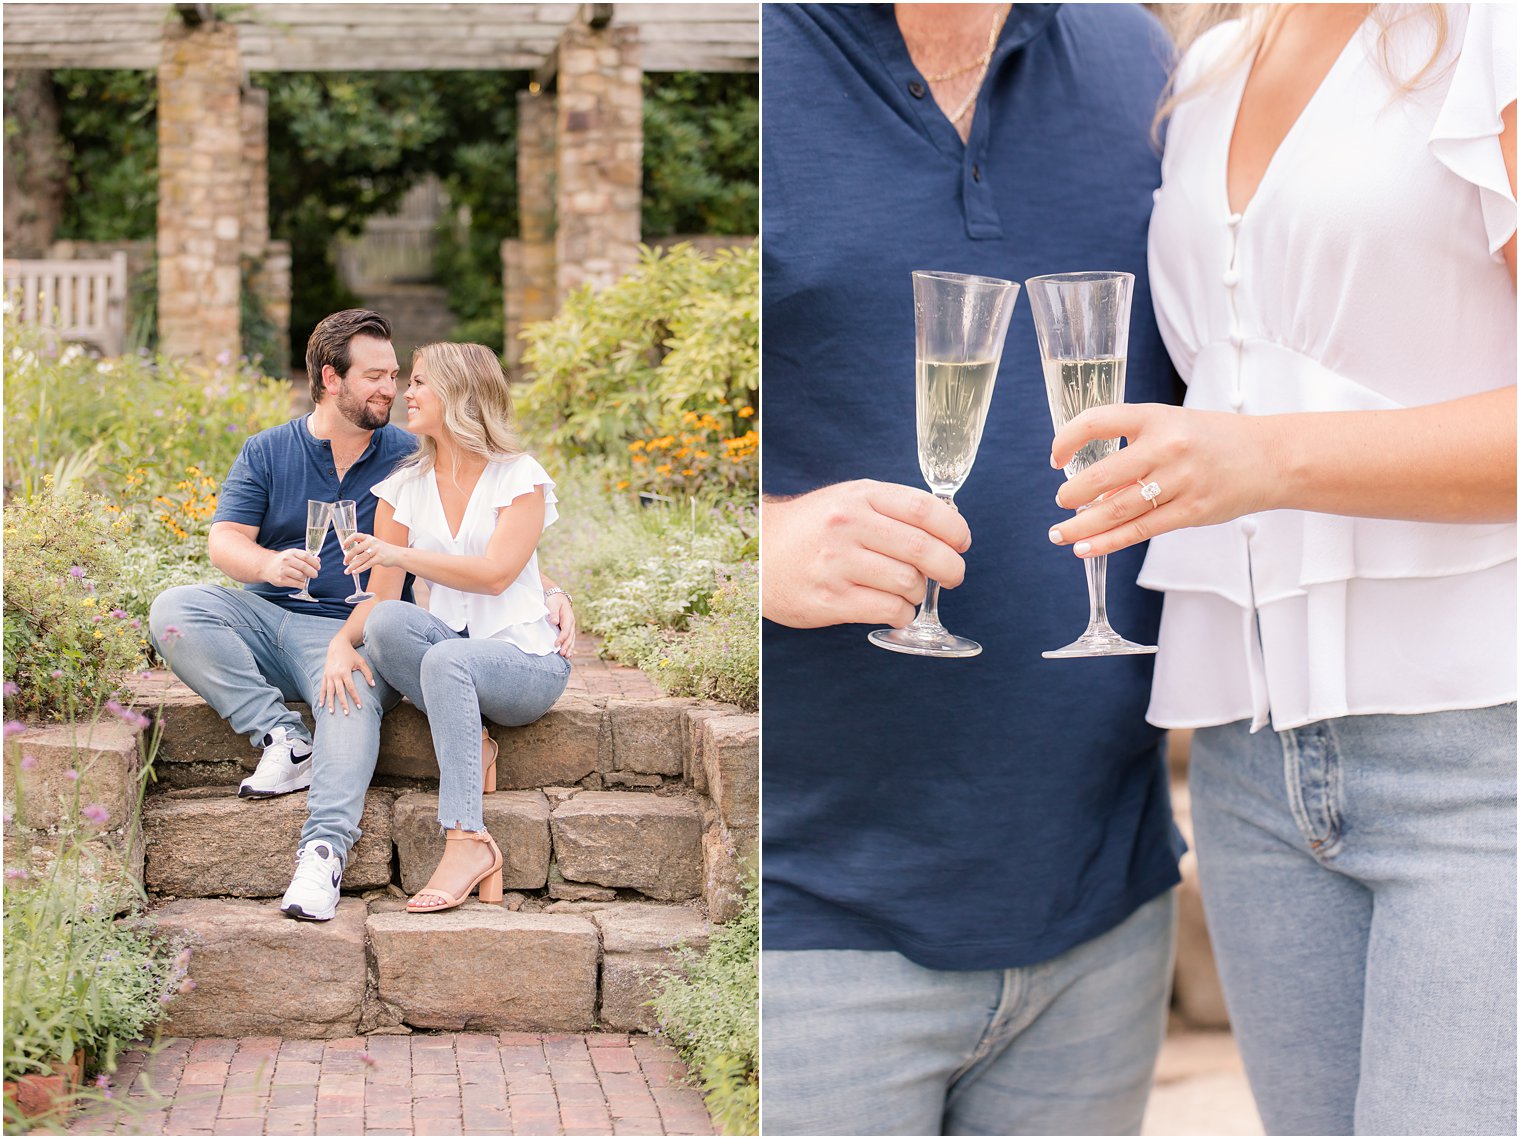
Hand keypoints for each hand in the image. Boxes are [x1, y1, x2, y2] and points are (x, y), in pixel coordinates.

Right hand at [262, 548, 319, 589]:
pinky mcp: (281, 580)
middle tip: (314, 575)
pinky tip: (300, 583)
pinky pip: (296, 584)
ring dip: (305, 578)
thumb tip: (318, 560)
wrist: (266, 566)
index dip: (315, 563)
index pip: (307, 556)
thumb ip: (306, 557)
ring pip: (301, 576)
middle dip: (313, 572)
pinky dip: (301, 584)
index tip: (318, 567)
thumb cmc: (283, 561)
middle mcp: (287, 560)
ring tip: (303, 578)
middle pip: (304, 567)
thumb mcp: (293, 555)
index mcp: (292, 553)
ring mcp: (283, 570)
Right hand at [320, 636, 374, 715]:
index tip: (359, 706)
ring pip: (329, 692)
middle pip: (339, 692)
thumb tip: (373, 685)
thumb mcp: (361, 662)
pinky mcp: (324, 675)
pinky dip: (321, 697)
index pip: (351, 688)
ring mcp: (329, 675)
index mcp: (345, 672)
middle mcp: (335, 675)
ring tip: (331, 712)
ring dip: (330, 702)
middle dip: (343, 703)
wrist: (337, 645)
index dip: (355, 697)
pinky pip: (322, 688)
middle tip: (346, 713)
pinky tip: (321, 705)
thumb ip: (368, 673)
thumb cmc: (351, 654)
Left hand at [342, 531, 404, 574]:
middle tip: (344, 563)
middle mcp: (372, 542)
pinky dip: (360, 569)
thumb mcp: (373, 544)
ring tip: (347, 571)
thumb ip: (363, 547)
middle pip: (356, 549)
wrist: (397, 554)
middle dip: (348, 557)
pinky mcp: (380, 558)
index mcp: (369, 538)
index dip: (348, 541)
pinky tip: (355, 572)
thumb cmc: (383, 550)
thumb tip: (349, 555)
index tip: (343, 547)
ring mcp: (376, 550)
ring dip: (352, 566)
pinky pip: (368, 564)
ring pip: (361, 558)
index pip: (356, 536)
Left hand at [546, 591, 576, 656]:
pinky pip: (570, 638)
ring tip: (567, 657)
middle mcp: (571, 623)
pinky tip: (567, 653)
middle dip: (567, 646)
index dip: (561, 638)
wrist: (558, 597)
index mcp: (568, 618)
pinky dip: (569, 646)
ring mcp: (570, 627)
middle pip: (570, 637)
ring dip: (570, 648)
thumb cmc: (554, 601)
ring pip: (571, 639)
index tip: (556, 644)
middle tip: (563, 654)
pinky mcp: (568, 629)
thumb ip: (553, 613)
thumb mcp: (553, 604)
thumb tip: (554, 622)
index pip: (566, 630)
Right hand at [761, 480, 971, 628]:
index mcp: (860, 496)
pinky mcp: (830, 599)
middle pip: (921, 549)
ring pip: (908, 583)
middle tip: (954, 576)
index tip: (962, 542)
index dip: (954, 529)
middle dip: (950, 567)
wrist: (761, 552)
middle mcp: (848, 526)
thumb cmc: (813, 528)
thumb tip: (948, 524)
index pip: (924, 509)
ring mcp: (837, 563)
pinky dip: (902, 614)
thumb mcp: (849, 500)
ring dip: (920, 593)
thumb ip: (892, 507)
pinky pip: (887, 610)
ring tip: (911, 592)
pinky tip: (895, 610)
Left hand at [1048, 403, 1282, 556]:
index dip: (1066, 440)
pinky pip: (1138, 531)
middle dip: (1071, 494)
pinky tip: (1085, 548)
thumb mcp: (1172, 425)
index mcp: (1156, 416)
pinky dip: (1106, 542)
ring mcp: (1180, 481)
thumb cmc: (1212, 440)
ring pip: (1116, 510)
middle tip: (1061, 502)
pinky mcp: (1191, 512)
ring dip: (1080, 525)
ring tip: (1060, 533)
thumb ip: (1134, 449)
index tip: (1056, 458)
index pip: (1095, 422)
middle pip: (1101, 476)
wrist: (1270, 457)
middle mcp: (1166, 447)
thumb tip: (1092, 489)